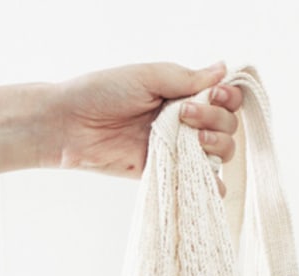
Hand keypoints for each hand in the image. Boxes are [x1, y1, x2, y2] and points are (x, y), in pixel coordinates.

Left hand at [44, 61, 245, 191]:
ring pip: (221, 152)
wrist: (70, 125)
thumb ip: (186, 78)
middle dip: (215, 121)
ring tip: (192, 141)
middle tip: (184, 116)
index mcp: (182, 94)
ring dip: (216, 145)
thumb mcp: (146, 76)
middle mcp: (185, 121)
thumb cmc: (101, 93)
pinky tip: (210, 179)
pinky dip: (213, 184)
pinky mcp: (167, 171)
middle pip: (228, 126)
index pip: (224, 99)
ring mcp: (178, 148)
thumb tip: (222, 68)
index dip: (228, 98)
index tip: (215, 95)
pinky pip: (201, 181)